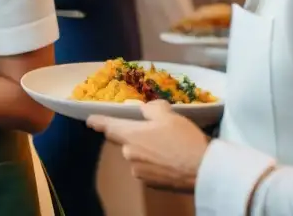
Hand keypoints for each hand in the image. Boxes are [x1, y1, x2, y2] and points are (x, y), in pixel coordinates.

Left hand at [87, 101, 210, 191]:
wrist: (203, 171)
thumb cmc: (184, 139)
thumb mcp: (169, 116)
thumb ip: (151, 109)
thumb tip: (144, 109)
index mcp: (130, 135)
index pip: (108, 126)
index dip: (98, 122)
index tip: (89, 121)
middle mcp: (129, 154)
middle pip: (126, 141)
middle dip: (137, 137)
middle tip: (156, 134)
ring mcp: (138, 171)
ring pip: (137, 156)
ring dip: (146, 152)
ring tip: (168, 149)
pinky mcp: (150, 184)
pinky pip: (147, 169)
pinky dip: (154, 164)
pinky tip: (170, 162)